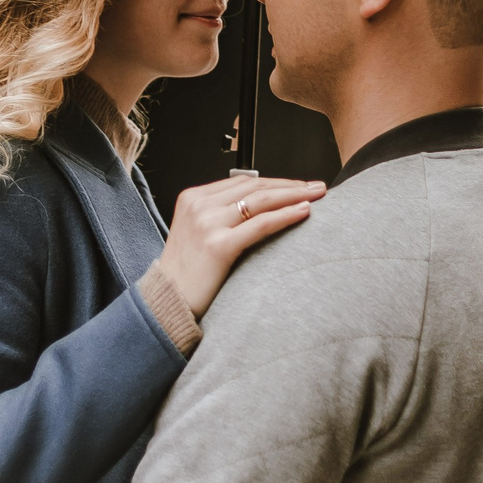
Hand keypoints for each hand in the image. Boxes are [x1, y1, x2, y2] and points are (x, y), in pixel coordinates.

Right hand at [156, 172, 325, 317]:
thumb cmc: (186, 272)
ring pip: (260, 201)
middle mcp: (199, 205)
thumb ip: (220, 215)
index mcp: (192, 198)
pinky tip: (303, 212)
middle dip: (289, 185)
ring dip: (294, 195)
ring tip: (317, 195)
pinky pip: (260, 224)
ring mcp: (207, 223)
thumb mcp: (196, 232)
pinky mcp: (218, 245)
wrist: (166, 301)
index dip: (274, 182)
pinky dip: (285, 215)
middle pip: (254, 187)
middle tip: (317, 186)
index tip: (297, 185)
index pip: (242, 182)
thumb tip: (262, 206)